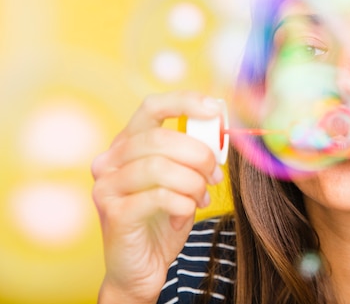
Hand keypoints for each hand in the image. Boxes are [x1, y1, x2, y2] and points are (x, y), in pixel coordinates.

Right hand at [91, 91, 224, 303]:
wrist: (142, 268)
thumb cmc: (163, 218)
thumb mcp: (182, 180)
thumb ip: (192, 155)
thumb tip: (219, 130)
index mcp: (127, 144)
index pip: (151, 107)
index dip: (184, 102)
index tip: (214, 110)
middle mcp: (110, 161)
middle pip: (160, 139)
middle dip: (198, 155)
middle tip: (215, 175)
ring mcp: (107, 187)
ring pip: (160, 167)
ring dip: (193, 182)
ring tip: (202, 197)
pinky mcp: (114, 213)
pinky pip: (159, 196)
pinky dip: (183, 203)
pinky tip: (184, 214)